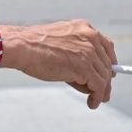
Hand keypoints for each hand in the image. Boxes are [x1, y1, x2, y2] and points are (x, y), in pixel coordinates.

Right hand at [0, 20, 117, 108]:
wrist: (22, 47)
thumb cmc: (33, 46)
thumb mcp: (60, 44)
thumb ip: (77, 55)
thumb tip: (89, 81)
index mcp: (84, 28)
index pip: (106, 46)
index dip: (109, 62)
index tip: (109, 74)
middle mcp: (90, 38)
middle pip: (106, 64)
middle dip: (105, 81)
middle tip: (102, 94)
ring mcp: (88, 52)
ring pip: (104, 76)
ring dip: (101, 91)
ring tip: (96, 101)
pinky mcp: (84, 67)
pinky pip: (99, 86)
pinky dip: (97, 97)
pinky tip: (92, 103)